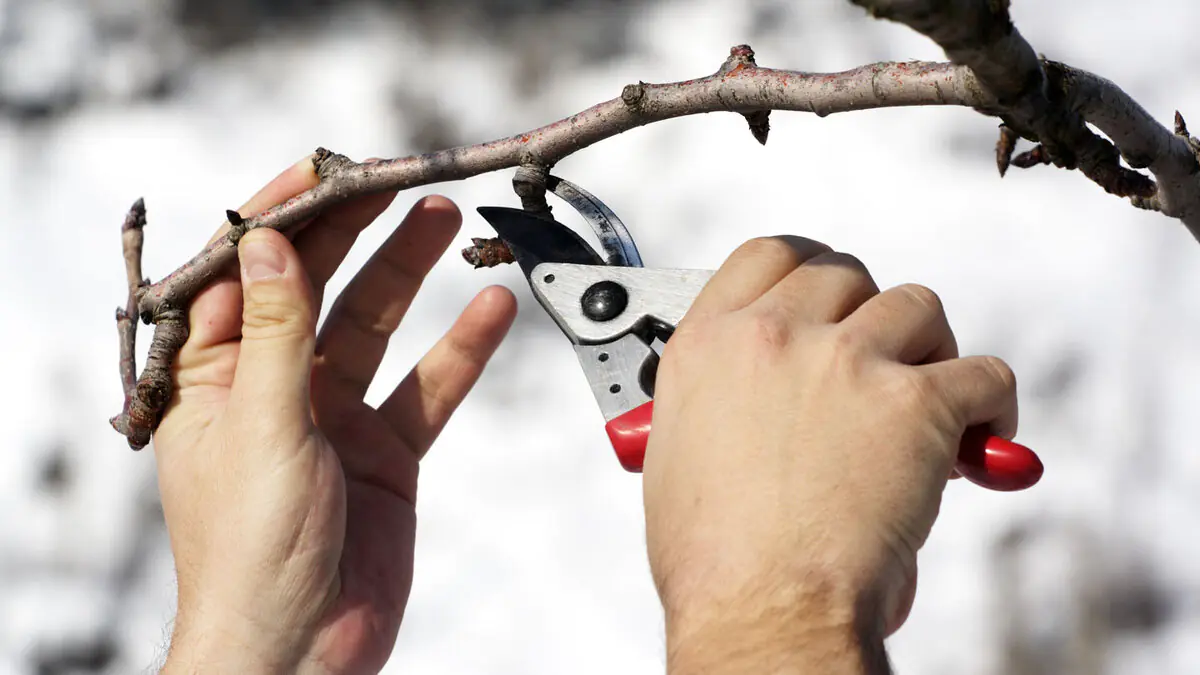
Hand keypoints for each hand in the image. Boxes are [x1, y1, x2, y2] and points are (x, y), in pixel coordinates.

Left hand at [154, 157, 516, 673]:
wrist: (301, 648)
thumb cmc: (250, 553)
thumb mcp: (260, 425)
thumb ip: (275, 332)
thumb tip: (272, 244)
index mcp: (213, 378)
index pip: (243, 276)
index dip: (282, 219)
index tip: (325, 171)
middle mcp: (274, 387)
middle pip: (317, 288)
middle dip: (356, 233)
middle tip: (398, 182)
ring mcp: (333, 417)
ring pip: (376, 327)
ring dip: (410, 274)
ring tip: (445, 220)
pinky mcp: (385, 451)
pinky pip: (427, 387)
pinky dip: (459, 351)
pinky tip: (490, 311)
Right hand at [642, 236, 1017, 672]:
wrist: (760, 607)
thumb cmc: (713, 558)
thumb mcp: (676, 453)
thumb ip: (716, 401)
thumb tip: (753, 403)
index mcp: (709, 344)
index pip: (769, 255)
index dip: (808, 270)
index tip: (829, 295)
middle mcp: (775, 336)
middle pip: (846, 273)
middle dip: (869, 313)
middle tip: (881, 360)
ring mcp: (847, 361)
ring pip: (916, 306)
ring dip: (929, 348)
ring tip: (929, 398)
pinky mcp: (916, 403)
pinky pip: (983, 373)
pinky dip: (991, 405)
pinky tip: (978, 440)